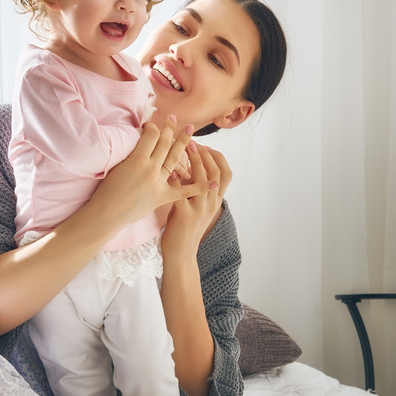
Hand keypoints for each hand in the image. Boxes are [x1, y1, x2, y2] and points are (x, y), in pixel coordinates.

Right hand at [90, 117, 206, 230]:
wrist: (106, 214)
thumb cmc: (106, 189)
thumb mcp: (116, 165)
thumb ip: (131, 152)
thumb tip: (141, 140)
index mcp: (137, 159)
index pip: (151, 135)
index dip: (153, 126)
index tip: (151, 124)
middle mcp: (150, 169)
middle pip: (165, 144)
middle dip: (170, 129)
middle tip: (175, 118)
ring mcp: (158, 184)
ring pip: (175, 160)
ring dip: (184, 144)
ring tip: (191, 132)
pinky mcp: (162, 197)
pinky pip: (184, 191)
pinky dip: (200, 186)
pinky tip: (213, 180)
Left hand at [160, 141, 231, 260]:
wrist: (181, 254)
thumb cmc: (184, 229)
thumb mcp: (195, 207)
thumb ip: (195, 190)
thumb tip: (187, 170)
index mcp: (215, 201)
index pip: (226, 174)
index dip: (218, 158)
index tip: (206, 146)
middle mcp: (211, 203)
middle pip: (215, 173)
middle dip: (205, 154)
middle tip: (194, 141)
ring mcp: (200, 209)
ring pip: (203, 180)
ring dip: (194, 161)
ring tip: (185, 148)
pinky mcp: (185, 215)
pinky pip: (182, 193)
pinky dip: (176, 179)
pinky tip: (169, 170)